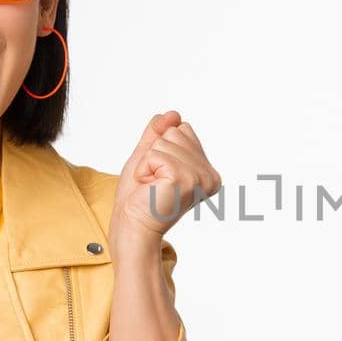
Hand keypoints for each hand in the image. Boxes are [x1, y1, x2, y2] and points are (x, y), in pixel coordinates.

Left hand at [107, 110, 222, 251]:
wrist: (132, 225)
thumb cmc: (139, 198)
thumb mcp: (148, 156)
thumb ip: (159, 133)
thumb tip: (172, 114)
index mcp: (206, 170)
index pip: (183, 129)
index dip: (161, 147)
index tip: (160, 174)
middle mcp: (209, 175)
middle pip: (175, 132)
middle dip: (154, 153)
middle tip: (154, 181)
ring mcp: (199, 177)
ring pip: (164, 141)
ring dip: (148, 163)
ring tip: (152, 186)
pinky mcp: (184, 179)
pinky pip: (155, 154)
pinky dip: (144, 169)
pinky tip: (150, 189)